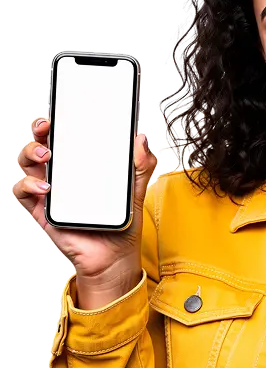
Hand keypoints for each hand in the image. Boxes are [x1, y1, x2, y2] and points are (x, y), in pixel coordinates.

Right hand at [13, 116, 157, 284]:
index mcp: (84, 164)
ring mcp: (51, 191)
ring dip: (30, 152)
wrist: (114, 258)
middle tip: (49, 127)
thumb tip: (141, 140)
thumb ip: (141, 166)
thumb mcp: (136, 191)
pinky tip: (45, 189)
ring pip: (27, 162)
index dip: (61, 120)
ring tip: (46, 155)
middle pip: (42, 142)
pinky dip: (28, 186)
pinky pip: (23, 192)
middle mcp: (64, 174)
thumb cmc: (121, 224)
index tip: (64, 110)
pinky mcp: (41, 210)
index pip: (68, 135)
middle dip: (39, 128)